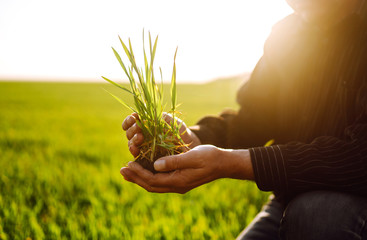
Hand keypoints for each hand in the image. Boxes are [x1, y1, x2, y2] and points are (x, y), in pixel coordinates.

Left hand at [120, 145, 253, 192]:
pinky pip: (161, 181)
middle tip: (121, 170)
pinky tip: (145, 170)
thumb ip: (174, 162)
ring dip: (140, 178)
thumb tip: (155, 165)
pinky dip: (150, 176)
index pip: (152, 180)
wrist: (223, 163)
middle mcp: (176, 185)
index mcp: (178, 181)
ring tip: (128, 171)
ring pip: (155, 185)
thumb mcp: (192, 157)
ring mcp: (178, 184)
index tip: (128, 164)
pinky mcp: (180, 180)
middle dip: (135, 178)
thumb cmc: (209, 157)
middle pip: (151, 185)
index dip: (139, 173)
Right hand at [122, 112, 200, 156]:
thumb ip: (166, 118)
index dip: (129, 120)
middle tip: (139, 129)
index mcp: (145, 125)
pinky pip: (136, 157)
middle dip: (132, 130)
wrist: (188, 147)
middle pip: (129, 133)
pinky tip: (136, 151)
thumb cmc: (180, 132)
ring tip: (139, 139)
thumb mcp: (175, 123)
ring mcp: (143, 148)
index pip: (132, 122)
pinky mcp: (146, 159)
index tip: (134, 117)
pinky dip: (134, 153)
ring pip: (131, 144)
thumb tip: (156, 116)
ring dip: (133, 141)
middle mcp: (141, 136)